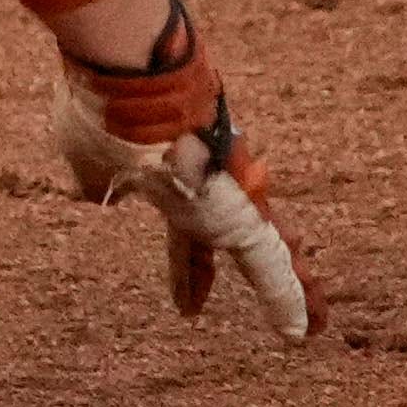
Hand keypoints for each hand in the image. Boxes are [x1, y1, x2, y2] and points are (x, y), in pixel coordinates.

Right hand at [51, 0, 320, 342]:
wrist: (131, 78)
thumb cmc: (105, 112)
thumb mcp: (87, 155)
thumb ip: (95, 176)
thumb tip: (95, 192)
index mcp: (173, 189)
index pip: (186, 243)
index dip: (189, 275)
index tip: (190, 309)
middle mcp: (212, 196)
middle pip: (248, 248)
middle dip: (277, 282)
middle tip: (307, 322)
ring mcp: (232, 197)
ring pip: (271, 252)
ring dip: (295, 290)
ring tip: (319, 327)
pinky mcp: (244, 204)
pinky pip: (268, 259)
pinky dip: (284, 293)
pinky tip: (302, 328)